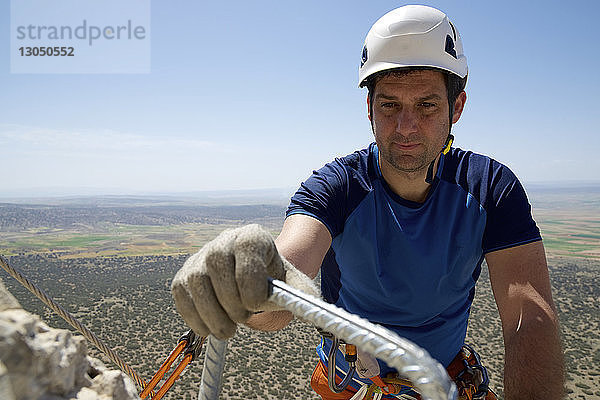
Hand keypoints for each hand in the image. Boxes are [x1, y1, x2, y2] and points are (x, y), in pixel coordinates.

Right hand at [171, 224, 316, 338]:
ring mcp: (200, 256)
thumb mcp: (291, 282)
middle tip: (244, 318)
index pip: (247, 261)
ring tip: (229, 329)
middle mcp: (223, 240)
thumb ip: (303, 295)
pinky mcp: (184, 274)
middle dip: (232, 304)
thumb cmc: (272, 277)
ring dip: (213, 315)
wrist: (253, 272)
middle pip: (218, 269)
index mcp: (252, 237)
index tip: (259, 304)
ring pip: (196, 284)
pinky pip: (181, 296)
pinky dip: (194, 318)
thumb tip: (310, 313)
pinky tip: (210, 327)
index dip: (253, 291)